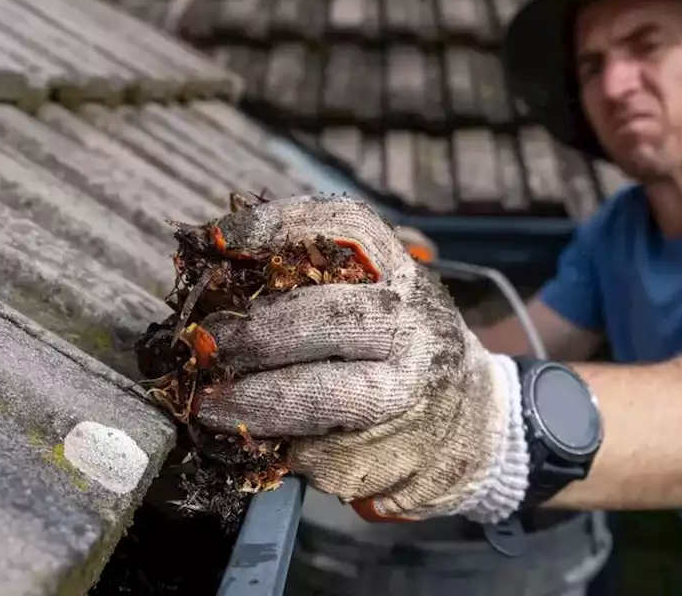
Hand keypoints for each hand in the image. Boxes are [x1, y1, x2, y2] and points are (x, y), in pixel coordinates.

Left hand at [193, 195, 529, 522]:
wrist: (474, 420)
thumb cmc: (395, 345)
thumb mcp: (372, 293)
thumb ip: (308, 277)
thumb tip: (210, 261)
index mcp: (401, 271)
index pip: (345, 227)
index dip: (277, 228)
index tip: (220, 243)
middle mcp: (413, 325)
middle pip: (333, 317)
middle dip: (258, 333)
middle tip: (206, 345)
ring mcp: (412, 393)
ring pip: (329, 397)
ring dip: (258, 404)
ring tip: (208, 407)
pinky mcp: (401, 453)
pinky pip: (328, 452)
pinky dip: (285, 448)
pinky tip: (261, 442)